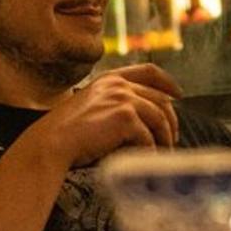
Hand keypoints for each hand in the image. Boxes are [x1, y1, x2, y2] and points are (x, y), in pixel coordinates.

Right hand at [29, 64, 183, 167]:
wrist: (52, 143)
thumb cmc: (68, 133)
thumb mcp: (92, 107)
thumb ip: (114, 105)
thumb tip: (144, 120)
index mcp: (110, 78)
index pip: (148, 71)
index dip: (167, 82)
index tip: (178, 94)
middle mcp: (118, 84)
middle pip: (159, 98)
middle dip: (171, 119)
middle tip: (173, 137)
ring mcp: (123, 99)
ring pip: (159, 118)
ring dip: (165, 137)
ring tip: (164, 151)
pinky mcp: (125, 117)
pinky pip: (148, 137)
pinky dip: (151, 150)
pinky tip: (148, 159)